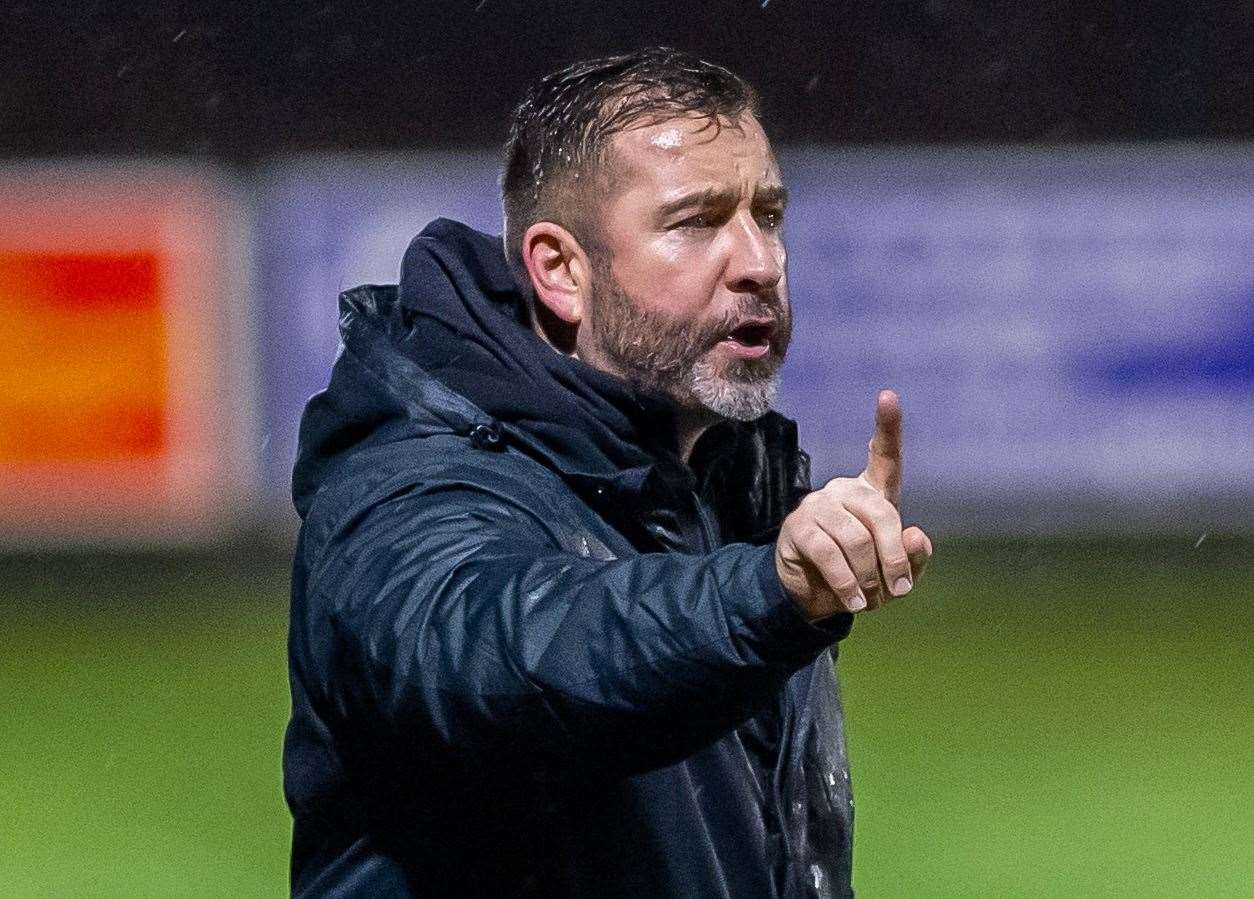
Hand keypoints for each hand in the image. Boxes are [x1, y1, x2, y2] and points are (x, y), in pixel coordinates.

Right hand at [775, 389, 933, 619]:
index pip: (884, 457)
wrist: (814, 597)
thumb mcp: (895, 573)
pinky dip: (847, 584)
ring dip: (868, 578)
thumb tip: (916, 536)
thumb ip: (912, 556)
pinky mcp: (797, 528)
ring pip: (856, 538)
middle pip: (881, 513)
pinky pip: (829, 553)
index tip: (888, 395)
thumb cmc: (862, 576)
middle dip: (894, 557)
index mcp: (872, 493)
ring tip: (868, 601)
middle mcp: (844, 491)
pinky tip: (852, 601)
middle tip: (898, 589)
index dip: (888, 427)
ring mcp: (817, 506)